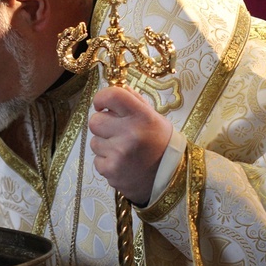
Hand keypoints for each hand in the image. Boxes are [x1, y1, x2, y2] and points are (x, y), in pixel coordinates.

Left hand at [89, 85, 172, 204]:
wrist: (171, 178)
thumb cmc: (160, 144)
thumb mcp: (154, 118)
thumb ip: (135, 101)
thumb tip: (117, 87)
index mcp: (142, 116)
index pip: (112, 96)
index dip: (101, 98)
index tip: (102, 105)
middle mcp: (131, 133)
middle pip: (95, 120)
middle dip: (102, 125)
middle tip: (116, 132)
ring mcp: (119, 153)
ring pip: (94, 142)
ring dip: (105, 145)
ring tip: (123, 150)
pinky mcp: (111, 170)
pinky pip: (97, 160)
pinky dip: (107, 162)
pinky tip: (122, 163)